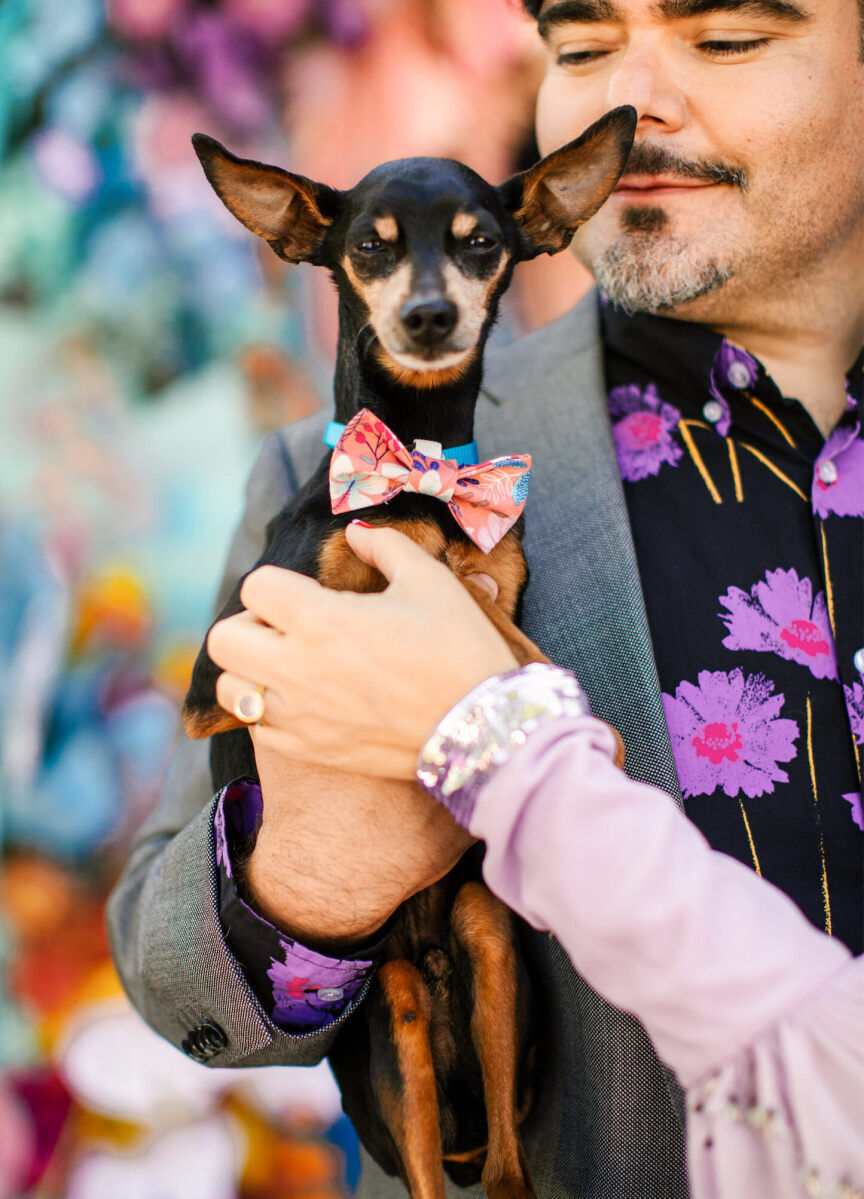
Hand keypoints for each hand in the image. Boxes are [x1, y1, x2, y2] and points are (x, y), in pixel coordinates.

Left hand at [207, 522, 517, 779]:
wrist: (482, 728)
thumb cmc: (459, 648)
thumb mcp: (429, 581)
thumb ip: (385, 547)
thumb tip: (355, 534)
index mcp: (322, 619)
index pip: (255, 587)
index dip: (277, 583)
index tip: (305, 593)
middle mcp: (297, 669)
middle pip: (224, 639)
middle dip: (249, 626)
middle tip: (286, 628)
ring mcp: (298, 716)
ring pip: (232, 690)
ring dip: (251, 672)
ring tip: (290, 667)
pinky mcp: (308, 751)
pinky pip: (258, 731)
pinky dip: (270, 713)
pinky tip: (306, 703)